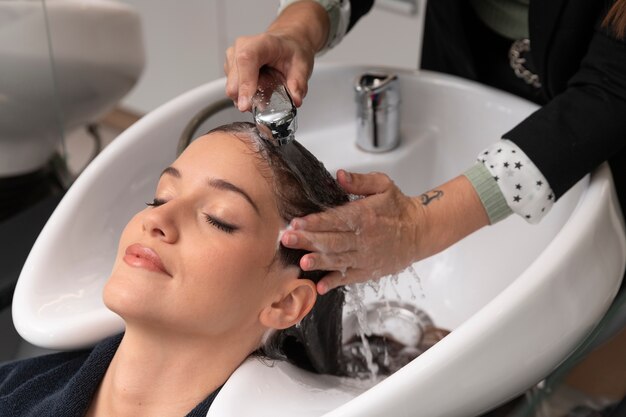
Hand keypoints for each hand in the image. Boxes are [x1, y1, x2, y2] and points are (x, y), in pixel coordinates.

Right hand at [224, 1, 328, 111]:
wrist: (287, 44)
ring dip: (250, 95)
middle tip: (270, 92)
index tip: (246, 105)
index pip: (246, 60)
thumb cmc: (291, 51)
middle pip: (235, 81)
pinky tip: (259, 85)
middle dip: (250, 97)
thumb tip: (295, 100)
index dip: (244, 84)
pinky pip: (234, 90)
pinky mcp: (230, 68)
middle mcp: (242, 47)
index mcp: (261, 43)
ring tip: (267, 85)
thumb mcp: (302, 66)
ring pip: (233, 88)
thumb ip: (299, 84)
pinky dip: (247, 93)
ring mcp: (233, 58)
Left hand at [281, 170, 424, 293]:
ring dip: (319, 262)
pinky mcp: (369, 271)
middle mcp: (365, 238)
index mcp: (365, 215)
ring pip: (338, 260)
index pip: (336, 219)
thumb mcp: (383, 185)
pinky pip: (349, 278)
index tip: (297, 222)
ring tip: (302, 263)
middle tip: (287, 240)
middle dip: (308, 241)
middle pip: (332, 240)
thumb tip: (339, 175)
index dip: (315, 222)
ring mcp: (366, 257)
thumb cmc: (398, 207)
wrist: (420, 232)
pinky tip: (320, 286)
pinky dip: (335, 282)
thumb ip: (360, 181)